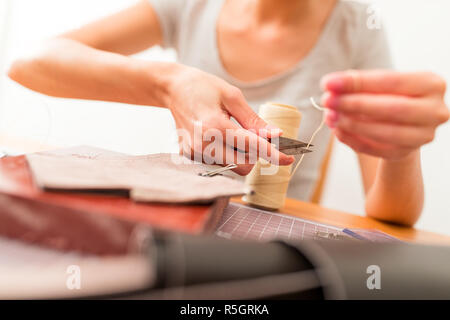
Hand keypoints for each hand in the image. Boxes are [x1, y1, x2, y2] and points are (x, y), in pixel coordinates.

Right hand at [166, 65, 293, 173]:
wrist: (172, 89)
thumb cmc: (203, 86)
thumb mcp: (232, 96)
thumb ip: (253, 120)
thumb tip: (275, 134)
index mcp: (215, 125)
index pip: (252, 146)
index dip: (273, 154)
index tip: (289, 160)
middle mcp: (203, 143)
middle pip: (244, 164)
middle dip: (255, 154)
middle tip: (252, 135)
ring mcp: (194, 152)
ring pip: (232, 166)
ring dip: (240, 154)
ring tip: (229, 130)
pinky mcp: (189, 155)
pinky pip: (218, 162)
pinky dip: (226, 153)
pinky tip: (217, 136)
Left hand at [321, 70, 448, 160]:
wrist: (402, 123)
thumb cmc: (389, 96)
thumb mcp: (379, 84)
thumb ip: (358, 83)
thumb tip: (331, 86)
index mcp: (431, 84)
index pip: (391, 81)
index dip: (358, 82)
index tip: (328, 83)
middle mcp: (434, 111)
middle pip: (392, 109)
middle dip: (354, 104)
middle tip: (327, 101)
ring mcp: (422, 135)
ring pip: (384, 132)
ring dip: (351, 124)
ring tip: (330, 115)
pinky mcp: (404, 153)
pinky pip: (374, 149)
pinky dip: (351, 139)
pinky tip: (336, 129)